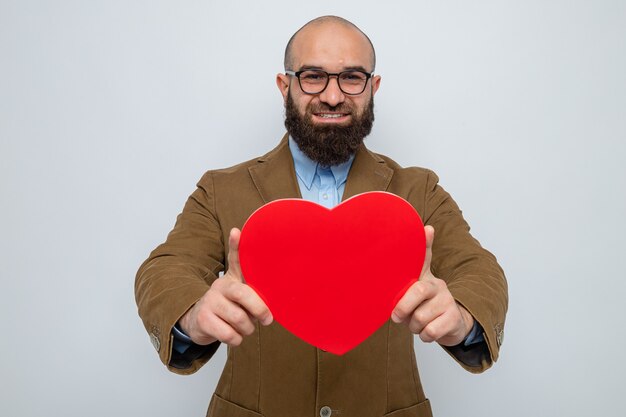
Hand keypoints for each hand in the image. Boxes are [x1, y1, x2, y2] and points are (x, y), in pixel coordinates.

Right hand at [179, 228, 272, 345]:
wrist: (199, 322)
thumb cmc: (228, 306)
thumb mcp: (239, 293)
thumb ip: (254, 289)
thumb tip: (271, 293)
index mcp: (231, 278)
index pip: (235, 259)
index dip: (236, 245)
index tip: (236, 232)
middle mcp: (219, 286)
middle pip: (243, 294)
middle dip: (259, 309)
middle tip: (267, 319)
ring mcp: (210, 302)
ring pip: (239, 319)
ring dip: (247, 329)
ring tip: (245, 327)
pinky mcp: (203, 320)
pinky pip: (229, 334)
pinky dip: (236, 339)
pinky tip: (234, 335)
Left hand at [391, 226, 473, 345]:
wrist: (451, 325)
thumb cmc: (424, 307)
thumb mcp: (412, 294)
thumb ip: (402, 283)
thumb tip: (399, 260)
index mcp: (424, 277)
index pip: (425, 257)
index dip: (426, 243)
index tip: (428, 228)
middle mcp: (438, 285)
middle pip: (418, 291)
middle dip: (403, 308)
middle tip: (396, 316)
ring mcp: (447, 300)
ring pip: (420, 317)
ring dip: (413, 327)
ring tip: (416, 324)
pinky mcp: (454, 318)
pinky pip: (431, 330)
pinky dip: (424, 335)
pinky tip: (427, 331)